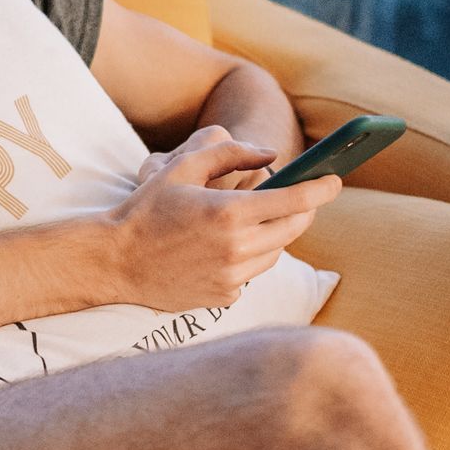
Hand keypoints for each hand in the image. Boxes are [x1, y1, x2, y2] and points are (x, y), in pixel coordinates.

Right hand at [108, 130, 339, 311]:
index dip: (321, 189)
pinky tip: (222, 251)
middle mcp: (236, 249)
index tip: (335, 180)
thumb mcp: (182, 168)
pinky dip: (247, 260)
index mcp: (229, 213)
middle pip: (293, 229)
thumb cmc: (146, 210)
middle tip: (300, 199)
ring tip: (252, 222)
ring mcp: (230, 278)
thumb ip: (229, 152)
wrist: (113, 261)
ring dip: (274, 235)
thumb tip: (271, 155)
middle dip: (303, 211)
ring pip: (275, 253)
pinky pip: (251, 276)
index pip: (295, 200)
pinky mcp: (222, 298)